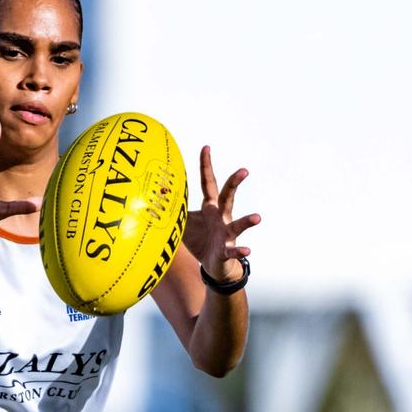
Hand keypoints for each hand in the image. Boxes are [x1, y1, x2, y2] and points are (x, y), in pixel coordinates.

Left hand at [182, 145, 260, 281]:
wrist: (213, 264)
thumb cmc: (199, 239)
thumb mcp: (184, 222)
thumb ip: (173, 209)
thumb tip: (154, 195)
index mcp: (209, 207)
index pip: (208, 183)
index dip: (206, 166)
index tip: (206, 147)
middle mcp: (220, 217)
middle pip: (228, 197)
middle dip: (235, 183)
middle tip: (243, 170)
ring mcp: (226, 234)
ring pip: (238, 225)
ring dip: (247, 221)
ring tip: (257, 217)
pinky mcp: (226, 250)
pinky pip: (234, 250)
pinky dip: (241, 250)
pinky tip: (248, 250)